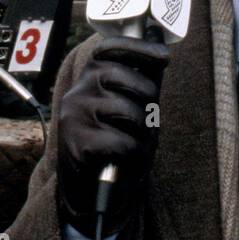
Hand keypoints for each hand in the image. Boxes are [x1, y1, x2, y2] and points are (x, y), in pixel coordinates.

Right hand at [57, 36, 170, 229]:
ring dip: (143, 133)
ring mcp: (74, 116)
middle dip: (149, 100)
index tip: (164, 56)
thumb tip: (161, 55)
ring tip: (135, 144)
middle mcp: (77, 92)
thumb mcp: (129, 111)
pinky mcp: (76, 143)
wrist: (90, 191)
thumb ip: (141, 86)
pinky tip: (124, 160)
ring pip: (128, 112)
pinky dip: (133, 154)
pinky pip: (122, 142)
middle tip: (148, 122)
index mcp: (89, 79)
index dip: (139, 48)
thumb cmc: (115, 145)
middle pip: (127, 78)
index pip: (110, 49)